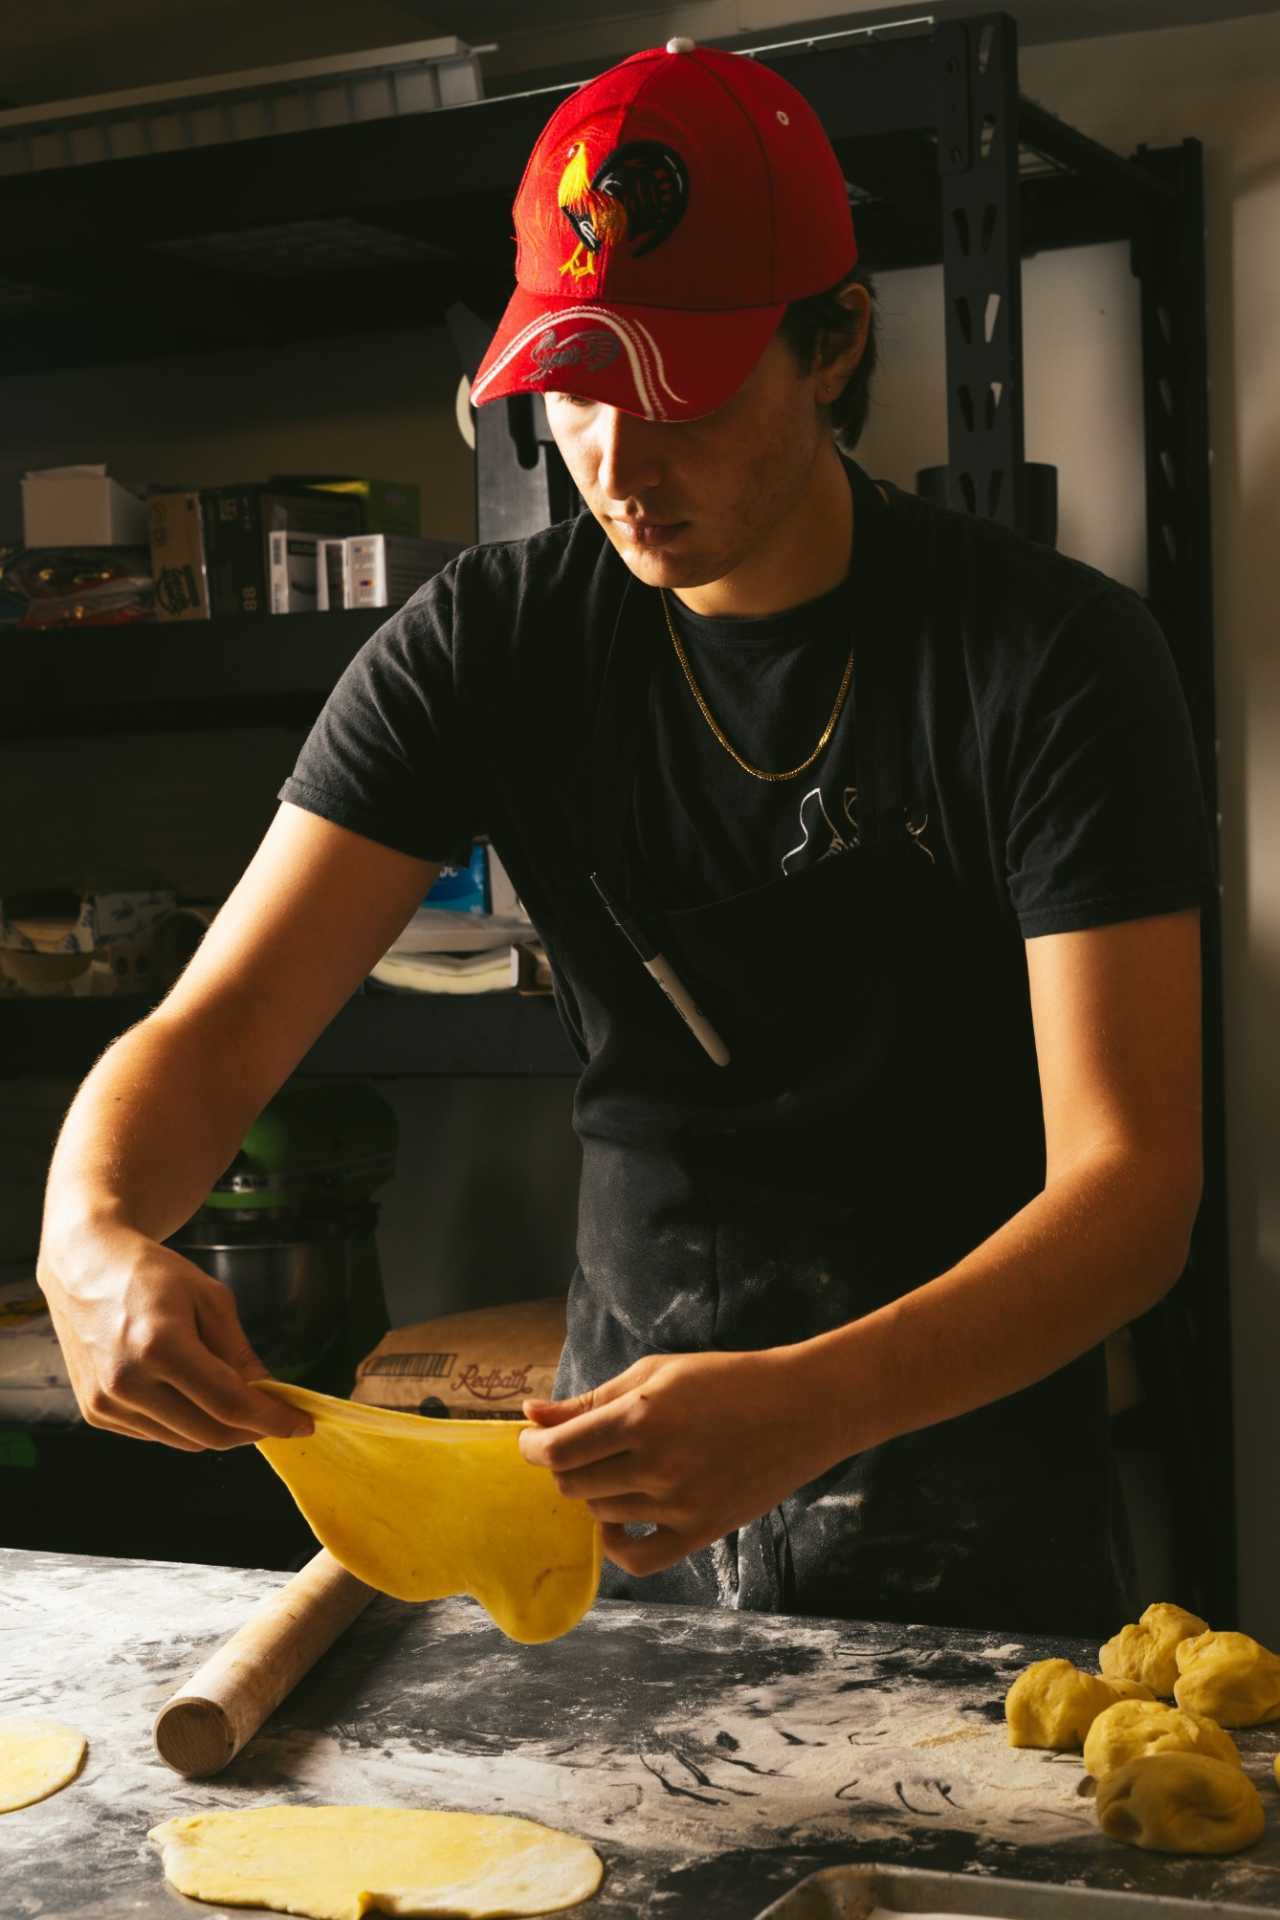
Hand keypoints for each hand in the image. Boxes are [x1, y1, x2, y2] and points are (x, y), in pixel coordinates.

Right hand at [37, 1221, 313, 1451]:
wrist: (85, 1267)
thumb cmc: (151, 1275)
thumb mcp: (210, 1298)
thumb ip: (239, 1352)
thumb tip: (266, 1395)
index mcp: (160, 1345)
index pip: (229, 1403)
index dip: (272, 1419)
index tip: (302, 1423)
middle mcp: (127, 1381)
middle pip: (209, 1433)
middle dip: (252, 1430)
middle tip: (276, 1415)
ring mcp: (106, 1402)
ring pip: (185, 1441)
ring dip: (219, 1428)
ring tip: (233, 1397)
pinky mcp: (96, 1413)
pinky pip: (157, 1434)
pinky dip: (185, 1422)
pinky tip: (188, 1391)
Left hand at [518, 1346, 843, 1576]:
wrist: (799, 1409)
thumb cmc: (723, 1380)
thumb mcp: (654, 1374)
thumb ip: (590, 1399)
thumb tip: (531, 1415)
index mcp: (640, 1418)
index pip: (558, 1450)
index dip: (531, 1448)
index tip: (530, 1441)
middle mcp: (656, 1465)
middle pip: (572, 1485)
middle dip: (563, 1467)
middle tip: (582, 1449)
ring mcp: (679, 1504)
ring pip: (602, 1515)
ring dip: (596, 1493)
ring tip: (622, 1467)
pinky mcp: (701, 1532)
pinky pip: (638, 1559)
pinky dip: (617, 1544)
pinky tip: (620, 1520)